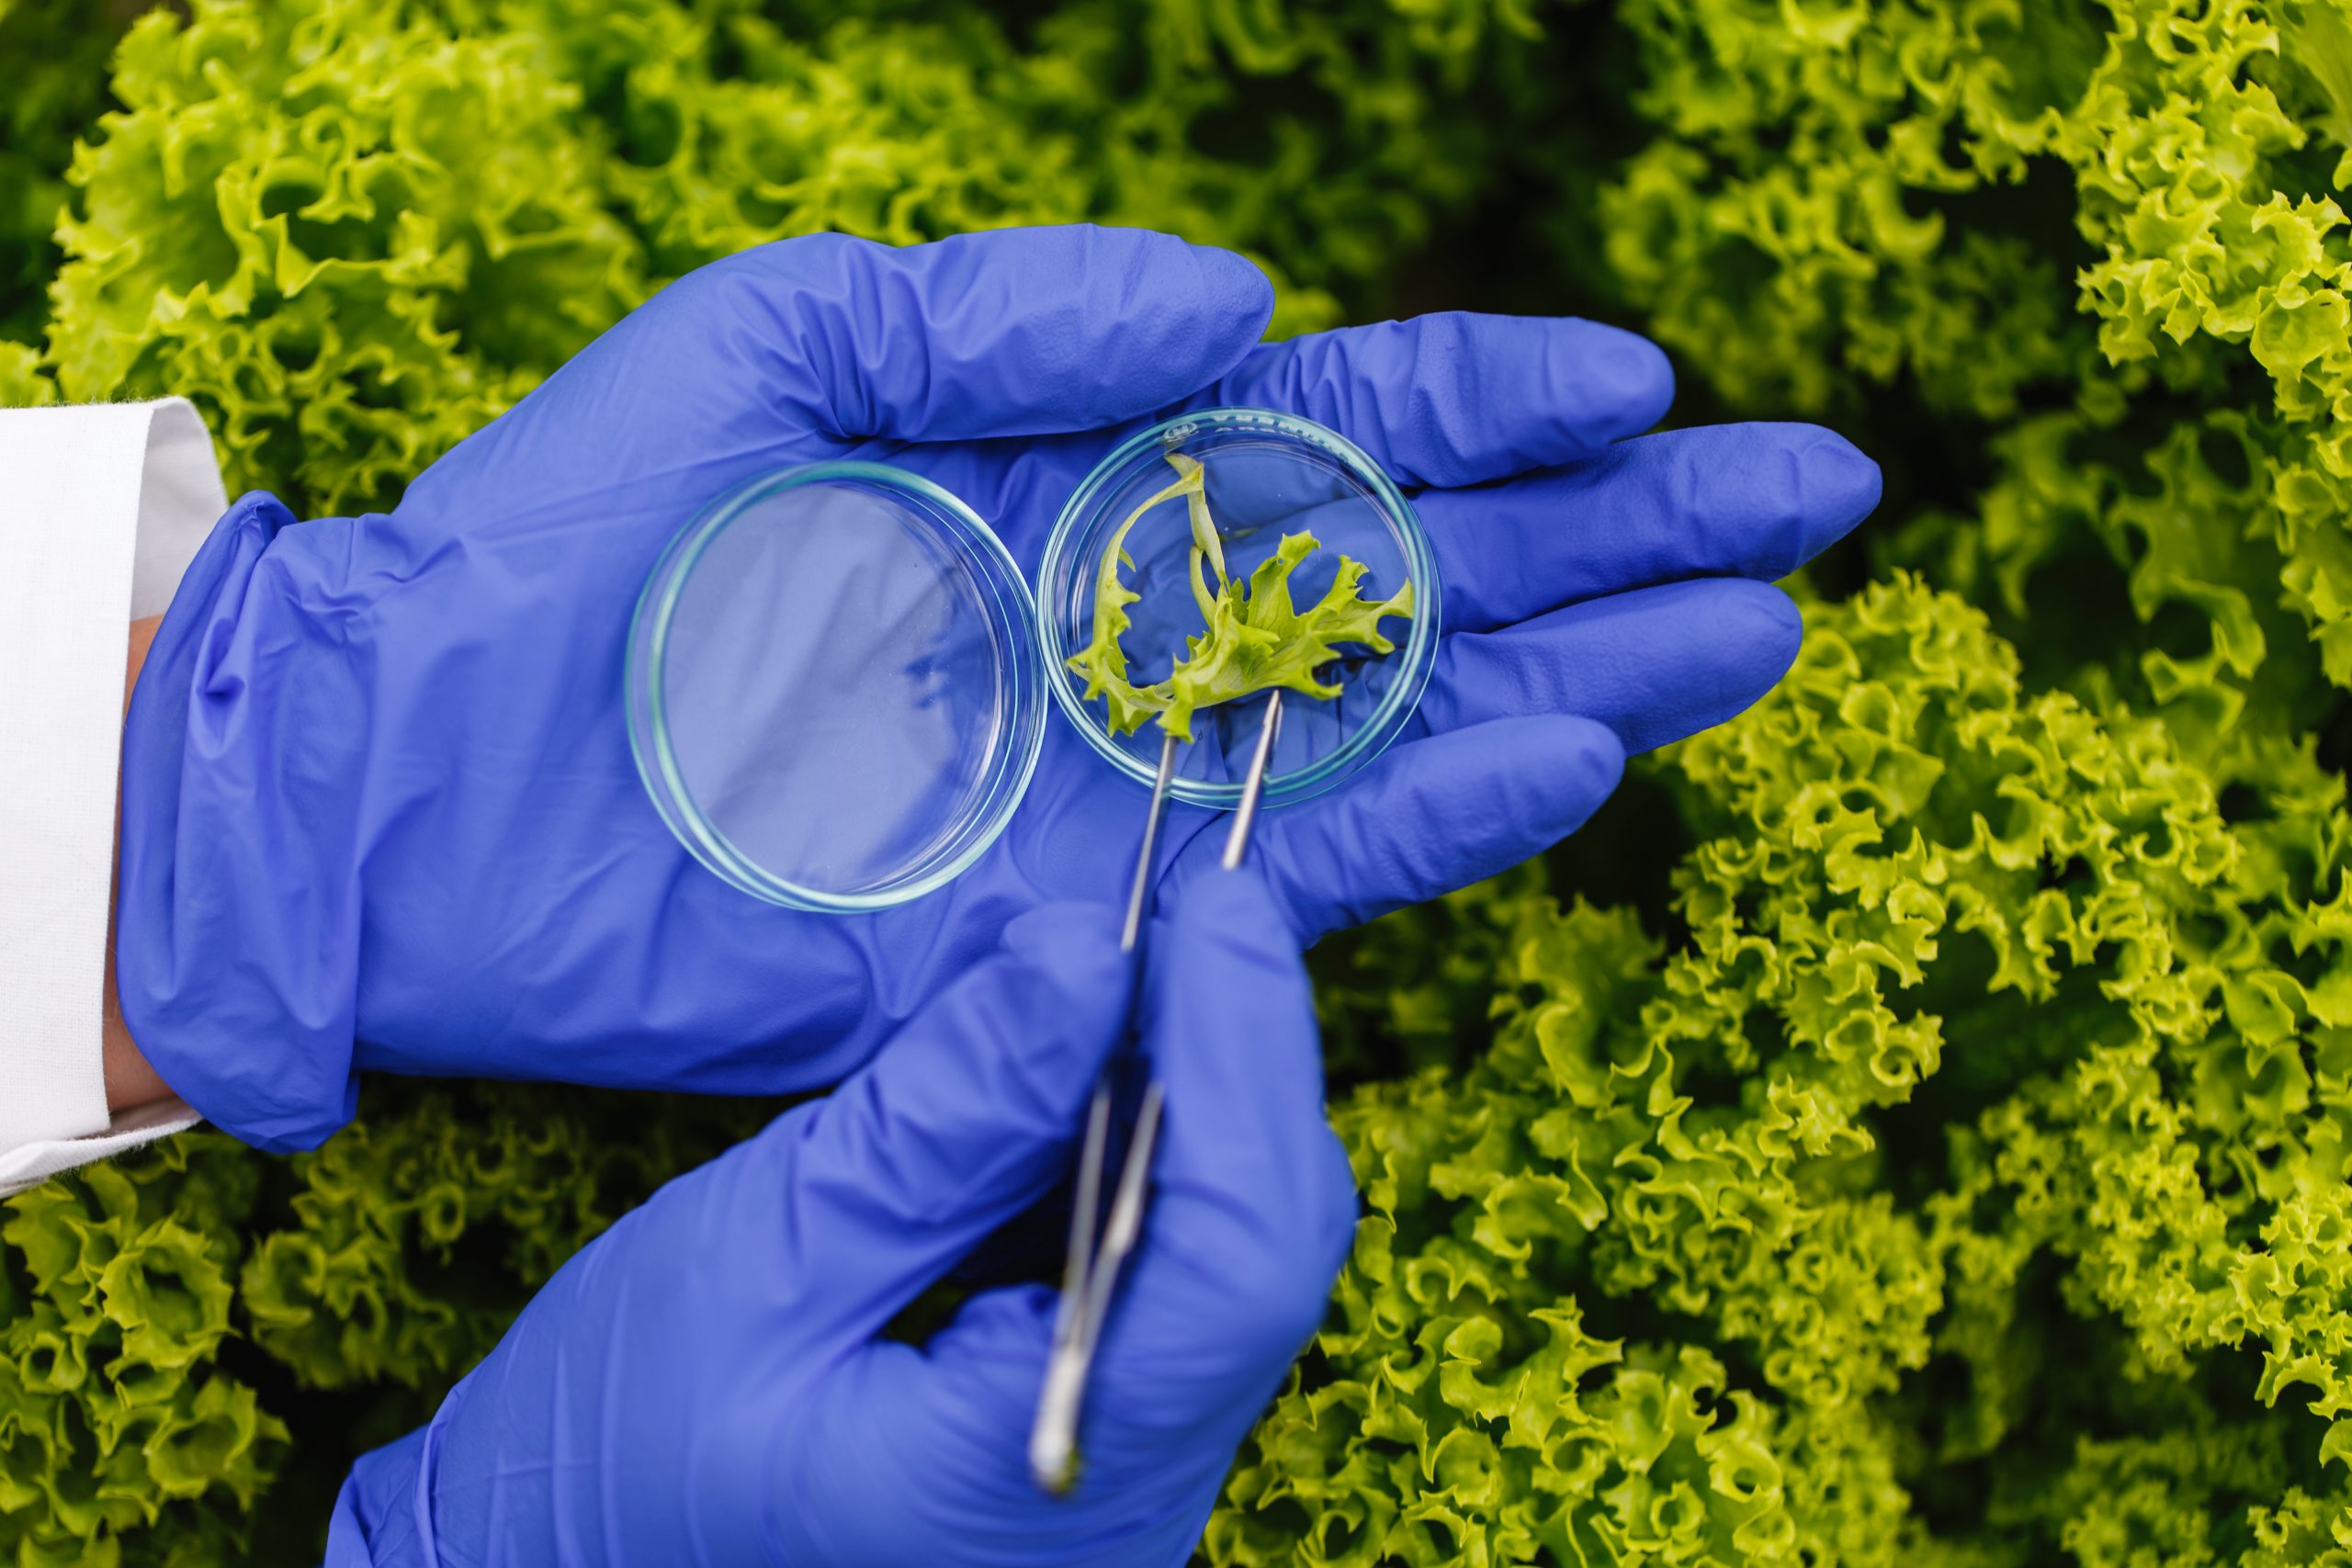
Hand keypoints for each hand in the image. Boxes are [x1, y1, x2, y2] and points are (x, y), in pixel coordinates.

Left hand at [117, 225, 1880, 1150]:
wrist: (444, 779)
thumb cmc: (585, 537)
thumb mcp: (785, 343)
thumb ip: (1012, 310)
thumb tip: (1247, 304)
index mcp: (1081, 471)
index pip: (1337, 424)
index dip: (1497, 397)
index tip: (1647, 379)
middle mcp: (1141, 628)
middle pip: (1429, 570)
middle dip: (1623, 529)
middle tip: (1814, 494)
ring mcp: (1133, 780)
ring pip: (1409, 718)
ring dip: (1593, 671)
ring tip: (1763, 627)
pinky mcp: (1092, 917)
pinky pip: (1296, 866)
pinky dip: (1441, 813)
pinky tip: (1583, 751)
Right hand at [322, 874, 1352, 1566]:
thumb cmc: (606, 1455)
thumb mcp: (760, 1261)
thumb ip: (944, 1119)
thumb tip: (1087, 956)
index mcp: (1037, 1487)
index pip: (1237, 1259)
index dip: (1247, 1056)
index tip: (1209, 907)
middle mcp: (1120, 1507)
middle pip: (1257, 1253)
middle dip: (1229, 1060)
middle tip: (1179, 908)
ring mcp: (1112, 1485)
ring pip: (1221, 1258)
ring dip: (1182, 1100)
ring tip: (1124, 967)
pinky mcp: (1086, 1449)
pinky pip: (1156, 1284)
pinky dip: (1128, 1163)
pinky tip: (1070, 1076)